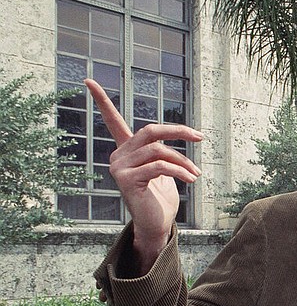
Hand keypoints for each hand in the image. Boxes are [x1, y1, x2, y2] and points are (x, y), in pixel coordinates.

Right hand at [84, 79, 202, 271]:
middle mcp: (118, 155)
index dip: (101, 101)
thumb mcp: (164, 168)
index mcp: (126, 150)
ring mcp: (119, 168)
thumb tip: (174, 137)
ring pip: (159, 151)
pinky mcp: (127, 180)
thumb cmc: (161, 197)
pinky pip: (159, 166)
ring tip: (196, 174)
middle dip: (178, 131)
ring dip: (183, 161)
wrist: (157, 224)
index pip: (112, 121)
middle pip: (150, 131)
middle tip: (200, 137)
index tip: (88, 80)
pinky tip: (191, 180)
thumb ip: (162, 151)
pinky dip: (180, 171)